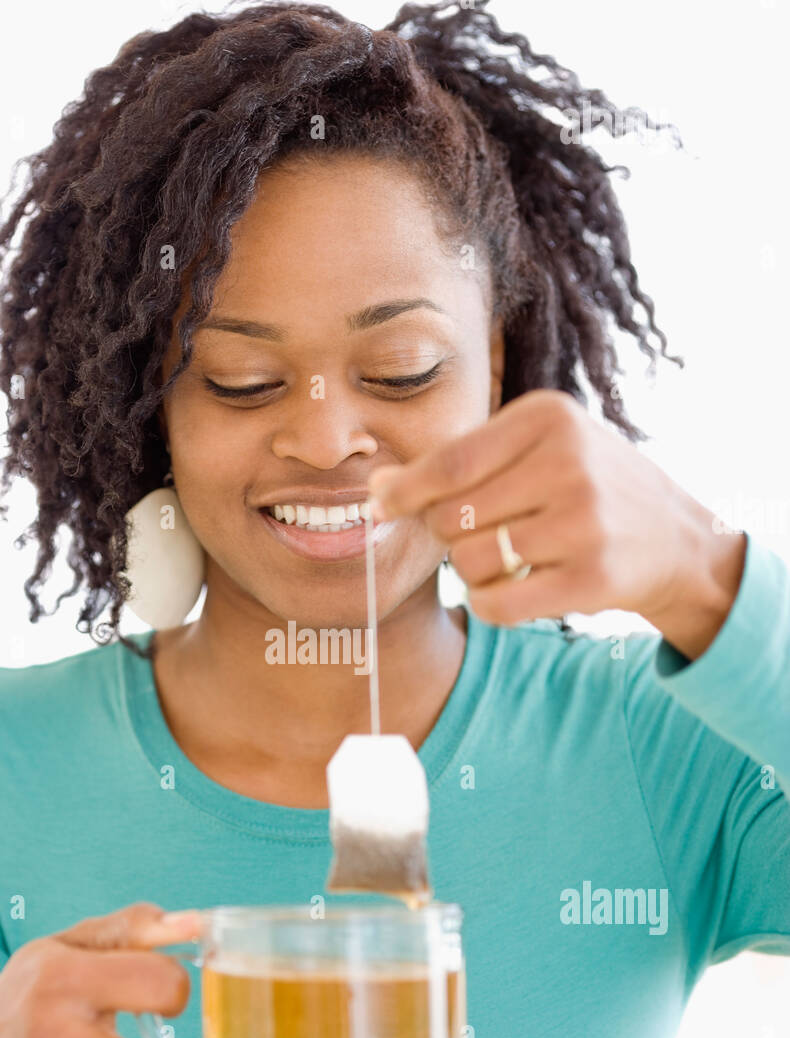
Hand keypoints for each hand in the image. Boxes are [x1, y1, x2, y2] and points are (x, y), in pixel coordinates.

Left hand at [368, 389, 746, 659]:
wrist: (676, 538)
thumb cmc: (585, 488)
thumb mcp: (538, 448)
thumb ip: (461, 461)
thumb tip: (377, 489)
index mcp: (549, 418)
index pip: (450, 463)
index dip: (404, 491)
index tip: (377, 504)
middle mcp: (569, 463)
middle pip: (452, 516)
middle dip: (451, 533)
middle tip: (485, 532)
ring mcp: (584, 522)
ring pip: (471, 561)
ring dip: (474, 570)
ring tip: (510, 558)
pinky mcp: (592, 578)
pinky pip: (496, 604)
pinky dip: (490, 602)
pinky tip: (514, 588)